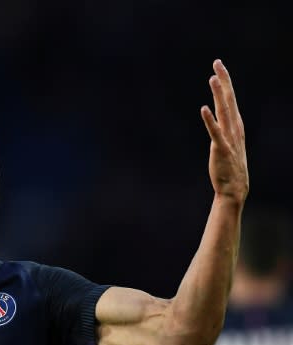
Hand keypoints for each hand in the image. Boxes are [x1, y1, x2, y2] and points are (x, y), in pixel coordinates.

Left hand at [201, 59, 247, 202]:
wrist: (235, 188)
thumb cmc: (230, 165)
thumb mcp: (228, 141)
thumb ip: (223, 126)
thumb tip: (216, 113)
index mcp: (236, 124)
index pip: (230, 98)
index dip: (225, 81)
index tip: (218, 65)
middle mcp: (234, 127)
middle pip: (229, 99)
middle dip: (223, 80)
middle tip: (217, 62)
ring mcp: (229, 137)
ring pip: (223, 111)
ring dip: (218, 94)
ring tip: (212, 78)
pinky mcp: (221, 149)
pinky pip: (215, 132)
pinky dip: (209, 120)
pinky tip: (204, 108)